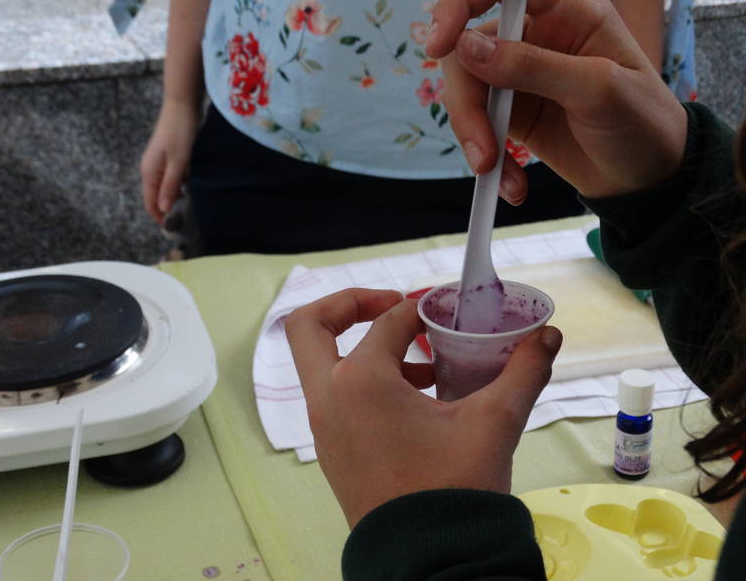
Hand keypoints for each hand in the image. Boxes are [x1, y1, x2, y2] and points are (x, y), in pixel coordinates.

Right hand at [139, 98, 200, 223]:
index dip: (160, 217)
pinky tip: (193, 188)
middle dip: (168, 210)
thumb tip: (164, 209)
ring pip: (165, 188)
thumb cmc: (180, 132)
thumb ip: (170, 186)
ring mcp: (159, 163)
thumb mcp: (178, 162)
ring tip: (192, 207)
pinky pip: (172, 178)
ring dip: (176, 198)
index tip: (175, 228)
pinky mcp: (169, 158)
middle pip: (157, 198)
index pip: (150, 203)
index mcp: (149, 173)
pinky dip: (180, 185)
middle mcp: (150, 170)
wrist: (182, 105)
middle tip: (186, 220)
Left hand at [285, 289, 561, 528]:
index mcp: (360, 381)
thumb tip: (549, 336)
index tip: (448, 310)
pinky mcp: (332, 452)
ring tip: (423, 365)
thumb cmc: (455, 486)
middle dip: (347, 304)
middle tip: (391, 306)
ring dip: (362, 349)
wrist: (430, 561)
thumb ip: (523, 371)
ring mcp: (324, 428)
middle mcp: (329, 398)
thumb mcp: (494, 422)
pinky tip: (418, 402)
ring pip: (321, 364)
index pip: (388, 321)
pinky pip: (335, 398)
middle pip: (309, 326)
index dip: (419, 307)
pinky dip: (363, 383)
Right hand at [426, 0, 687, 200]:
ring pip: (465, 90)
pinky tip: (510, 185)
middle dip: (466, 103)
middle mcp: (535, 32)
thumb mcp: (596, 90)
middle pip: (467, 47)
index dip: (461, 2)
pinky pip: (476, 126)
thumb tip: (465, 48)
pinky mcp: (509, 110)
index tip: (440, 43)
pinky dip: (487, 157)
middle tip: (482, 151)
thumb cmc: (640, 121)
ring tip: (495, 172)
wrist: (646, 176)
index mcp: (565, 6)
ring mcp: (517, 73)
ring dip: (473, 136)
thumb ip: (533, 66)